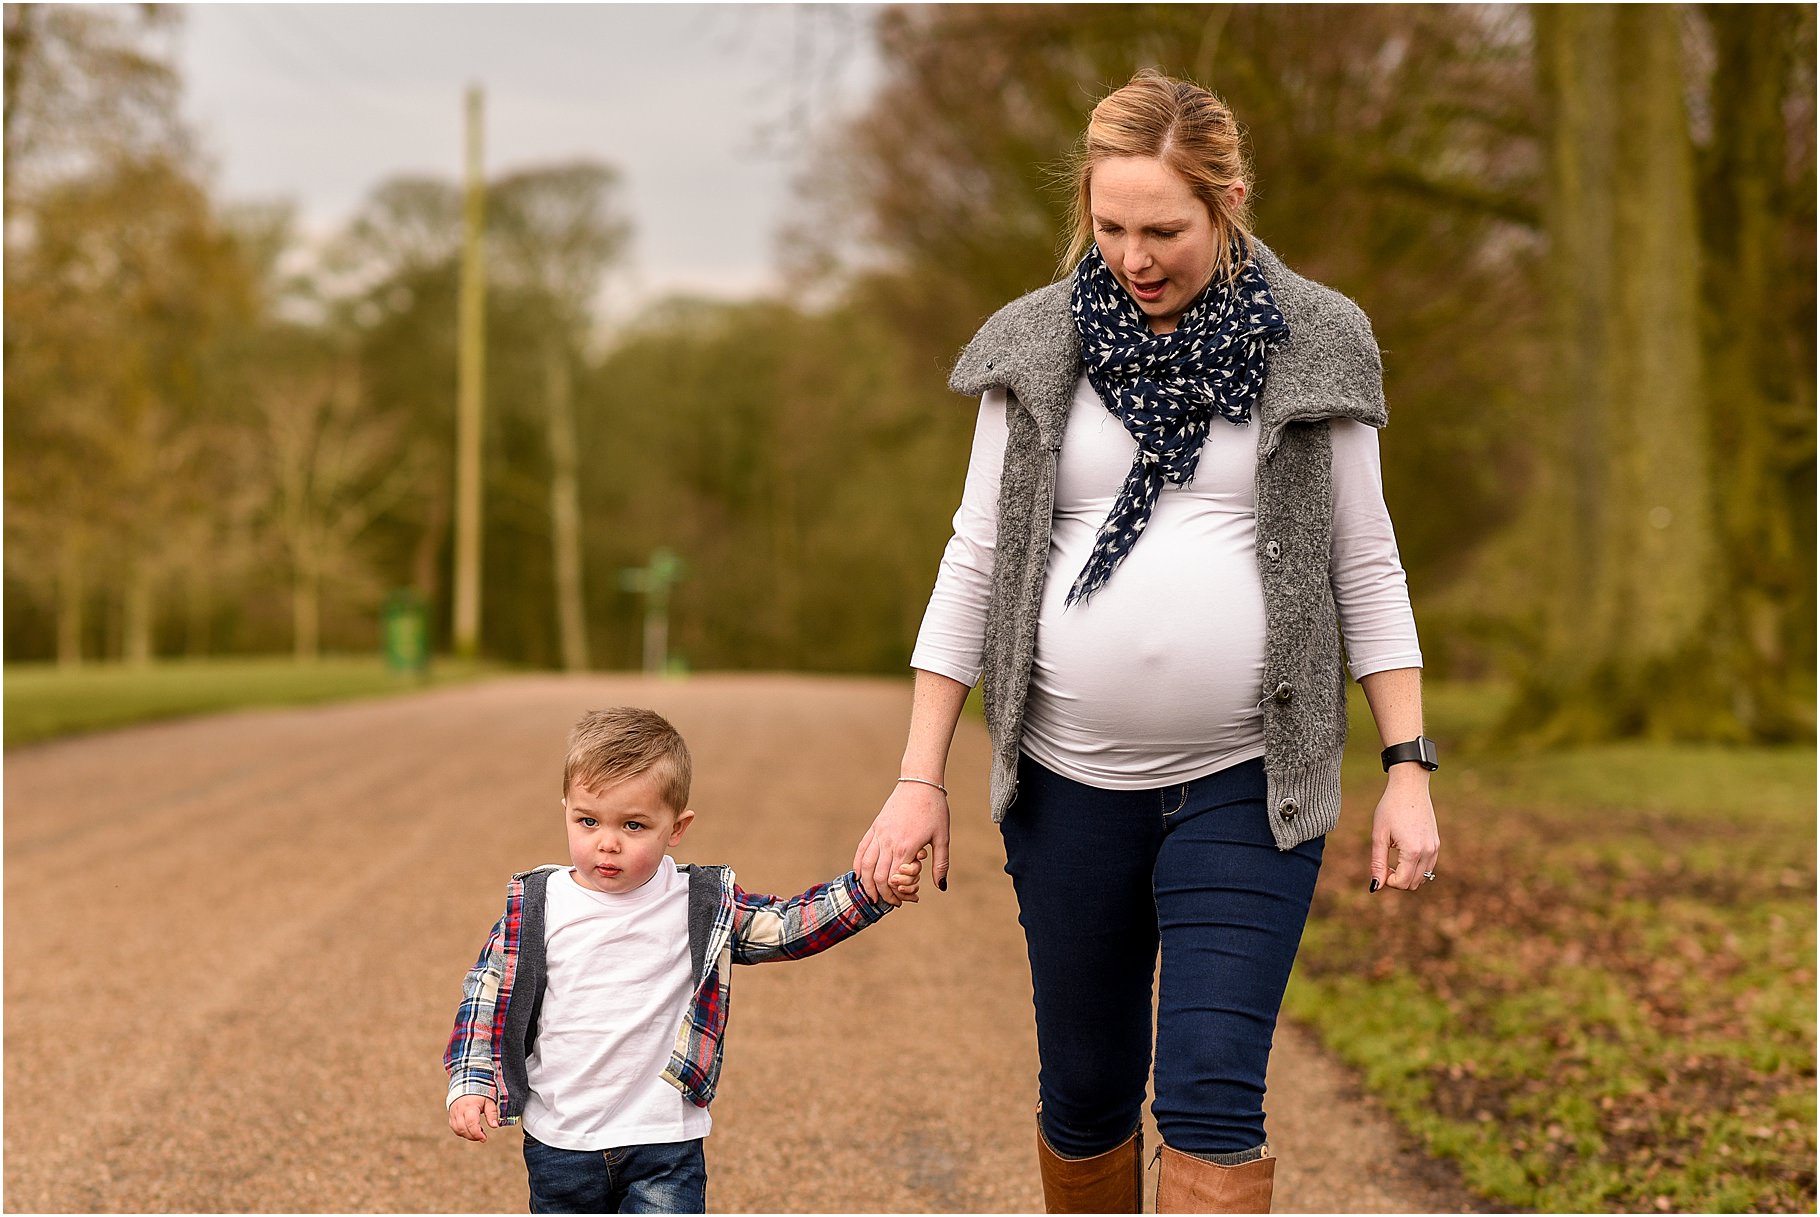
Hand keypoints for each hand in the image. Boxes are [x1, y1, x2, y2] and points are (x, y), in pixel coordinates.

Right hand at [449, 1095, 499, 1141]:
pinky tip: (470, 1130)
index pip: (471, 1123)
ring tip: (478, 1132)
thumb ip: (492, 1113)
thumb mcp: (489, 1101)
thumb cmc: (481, 1092)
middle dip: (473, 1136)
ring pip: (457, 1130)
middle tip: (483, 1137)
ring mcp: (454, 1113)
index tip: (484, 1138)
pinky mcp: (451, 1115)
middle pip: (463, 1129)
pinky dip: (462, 1132)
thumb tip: (495, 1126)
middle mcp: (459, 1110)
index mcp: (470, 1106)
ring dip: (468, 1135)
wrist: (468, 1082)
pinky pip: (454, 1128)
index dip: (477, 1133)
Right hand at [854, 782, 949, 904]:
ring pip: (866, 865)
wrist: (920, 782)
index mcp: (906, 847)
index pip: (894, 880)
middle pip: (878, 877)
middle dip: (883, 895)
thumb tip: (941, 887)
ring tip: (871, 896)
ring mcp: (879, 834)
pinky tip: (859, 875)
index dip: (898, 895)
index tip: (906, 901)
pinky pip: (862, 849)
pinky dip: (858, 864)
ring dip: (867, 884)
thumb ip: (940, 864)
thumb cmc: (935, 809)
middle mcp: (888, 842)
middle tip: (890, 903)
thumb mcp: (943, 838)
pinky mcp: (875, 827)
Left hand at [1370, 768, 1438, 892]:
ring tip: (1393, 859)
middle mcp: (1428, 852)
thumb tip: (1375, 887)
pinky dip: (1416, 868)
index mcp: (1413, 851)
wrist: (1410, 787)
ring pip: (1423, 878)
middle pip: (1413, 884)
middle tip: (1385, 864)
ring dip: (1407, 875)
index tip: (1380, 867)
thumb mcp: (1379, 835)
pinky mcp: (1436, 844)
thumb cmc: (1390, 808)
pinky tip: (1404, 855)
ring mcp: (1435, 848)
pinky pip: (1429, 867)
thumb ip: (1378, 863)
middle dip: (1397, 880)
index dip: (1387, 881)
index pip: (1402, 882)